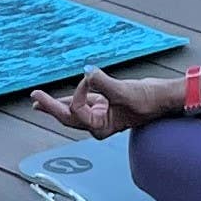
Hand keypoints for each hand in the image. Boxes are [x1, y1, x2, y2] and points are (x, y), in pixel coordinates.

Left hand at [29, 67, 183, 136]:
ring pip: (74, 110)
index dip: (78, 93)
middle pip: (68, 117)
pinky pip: (85, 100)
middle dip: (50, 107)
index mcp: (101, 126)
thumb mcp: (125, 92)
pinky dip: (75, 95)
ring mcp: (102, 113)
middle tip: (34, 99)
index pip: (78, 110)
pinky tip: (64, 95)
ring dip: (57, 104)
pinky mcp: (108, 103)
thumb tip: (88, 74)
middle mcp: (99, 122)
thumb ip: (103, 83)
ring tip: (39, 101)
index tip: (89, 78)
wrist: (165, 98)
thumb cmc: (150, 101)